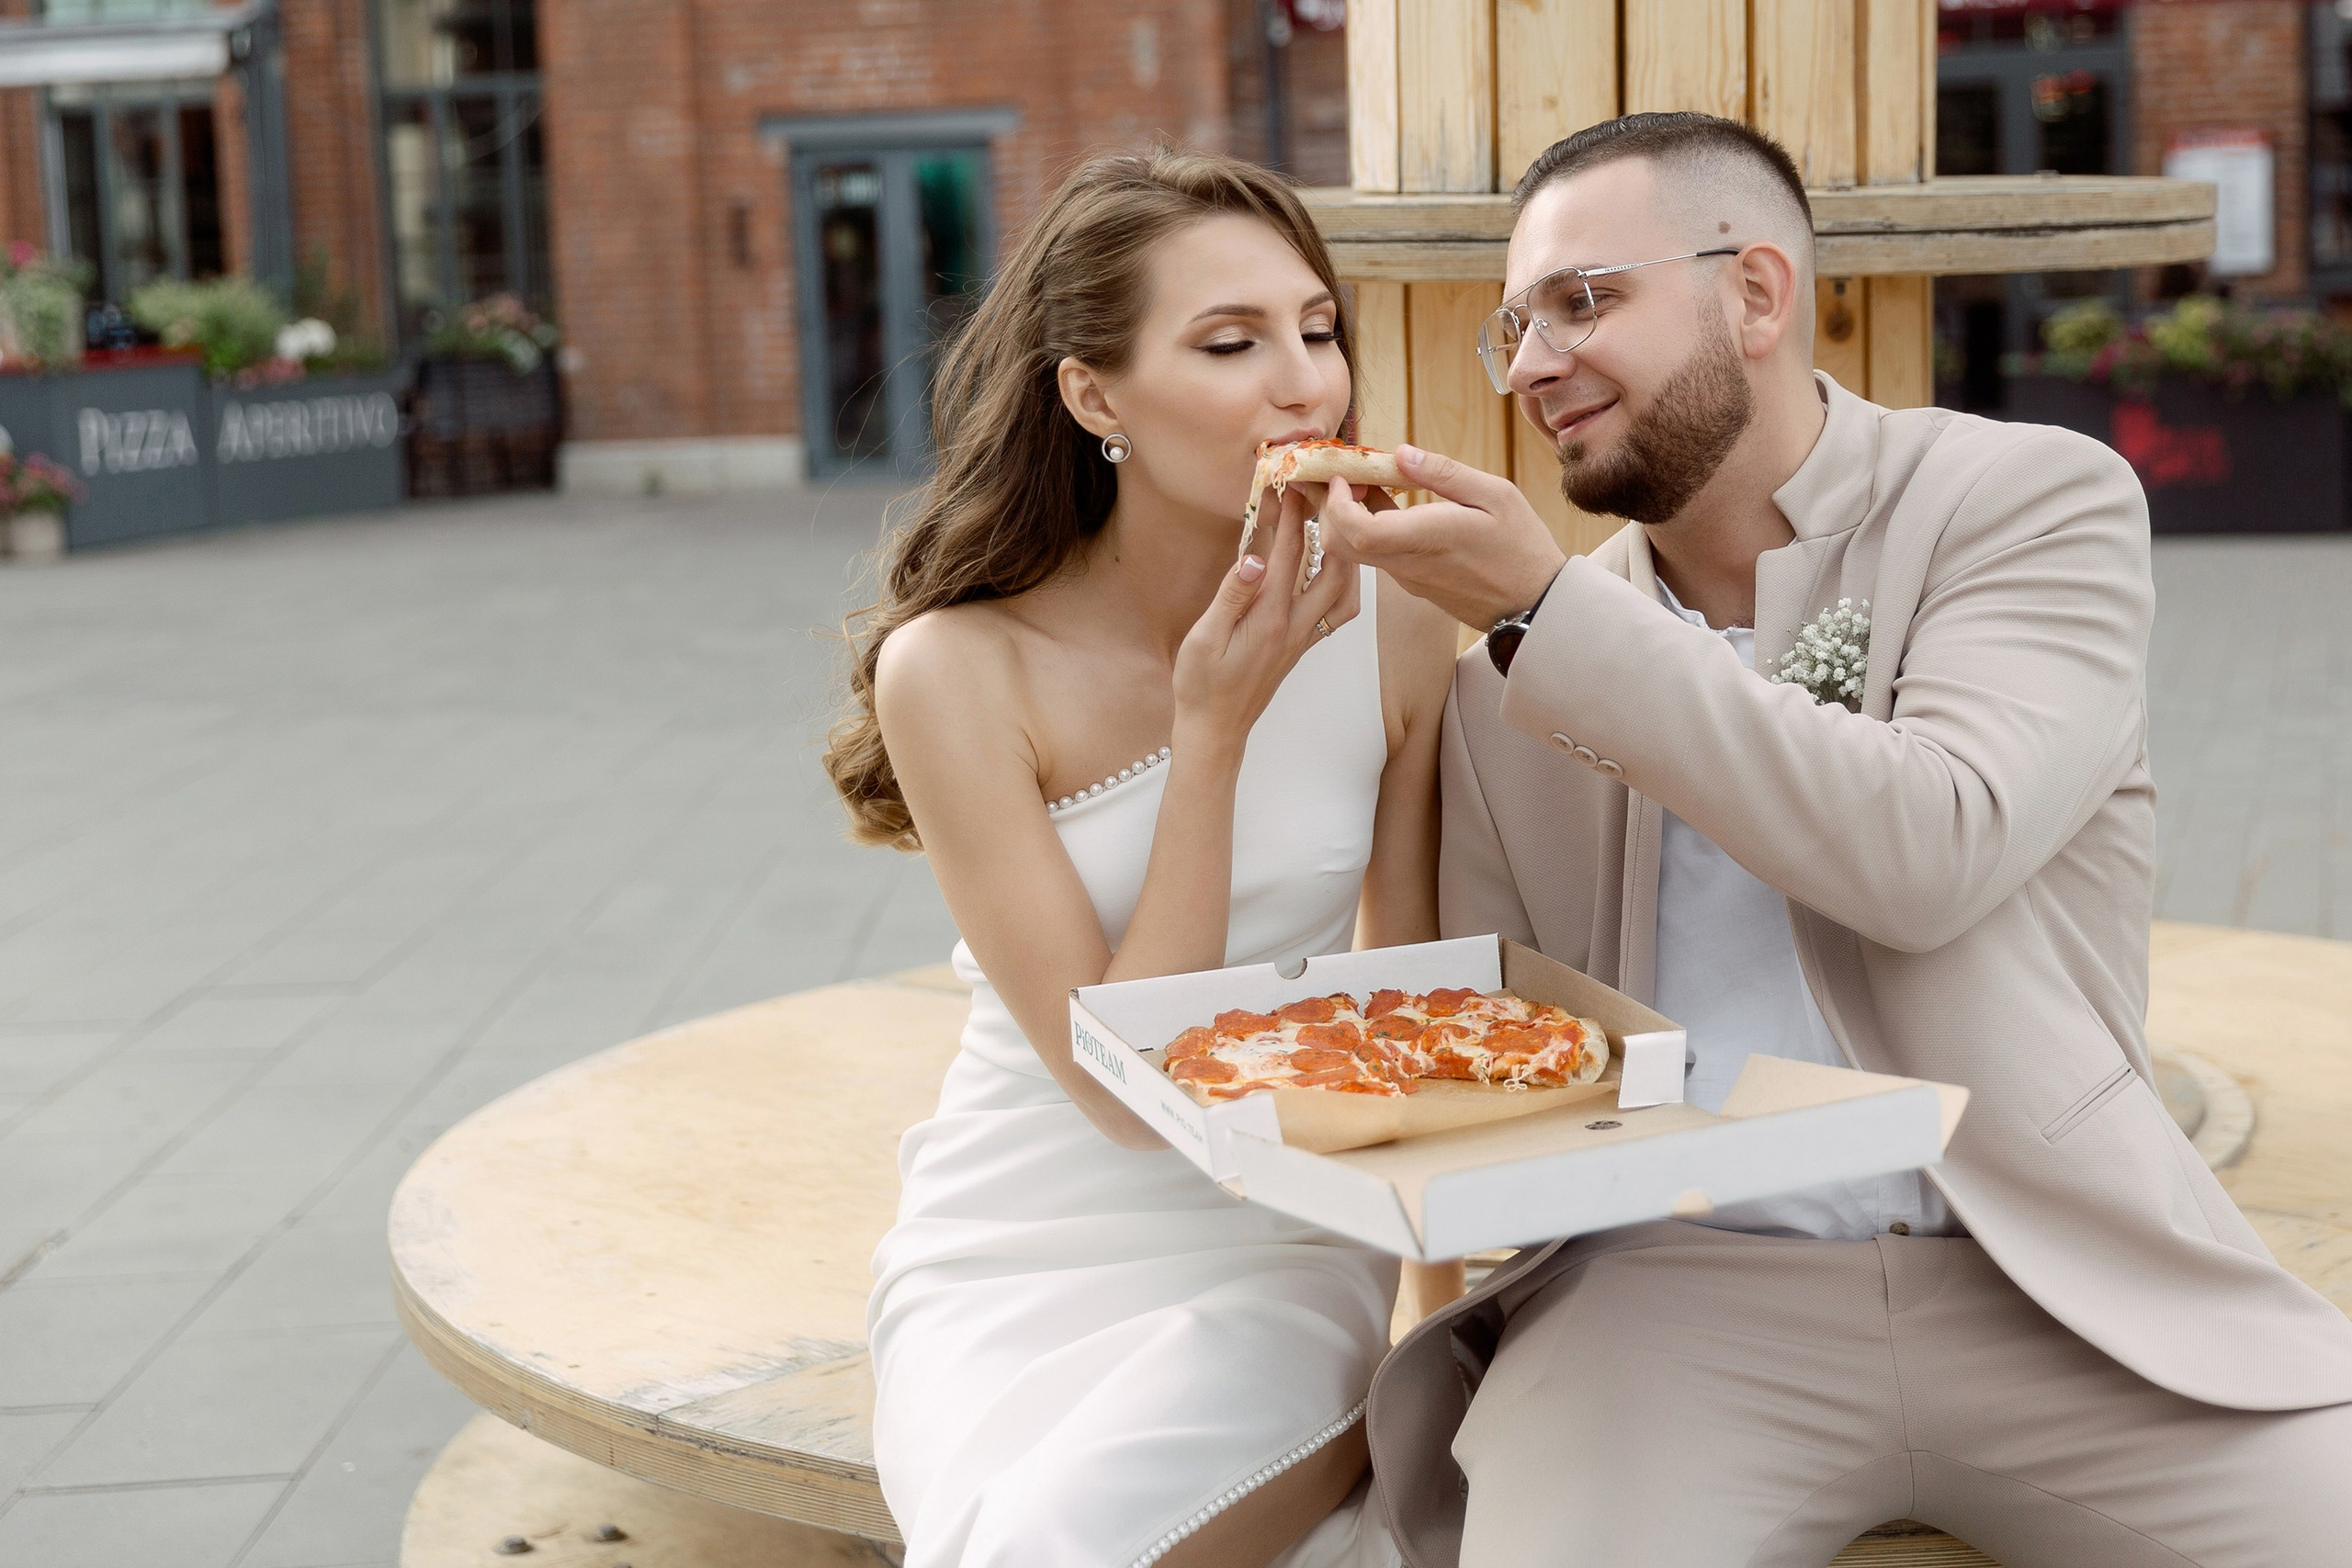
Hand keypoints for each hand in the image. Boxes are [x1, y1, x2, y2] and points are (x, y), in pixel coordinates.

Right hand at [1173, 489, 1359, 756]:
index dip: (1293, 516)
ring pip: (1345, 592)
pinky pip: (1337, 611)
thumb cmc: (1201, 686)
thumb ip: (1231, 597)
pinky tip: (1330, 567)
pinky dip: (1341, 582)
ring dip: (1345, 556)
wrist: (1216, 729)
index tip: (1293, 484)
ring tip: (1338, 527)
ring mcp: (1303, 638)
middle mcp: (1295, 627)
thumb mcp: (1203, 639)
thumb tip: (1254, 560)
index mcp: (1270, 620)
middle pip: (1332, 568)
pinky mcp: (1301, 646)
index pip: (1289, 556)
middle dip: (1332, 528)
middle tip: (1325, 498)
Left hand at [1320, 443, 1565, 628]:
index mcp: (1426, 538)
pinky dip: (1367, 530)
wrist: (1534, 604)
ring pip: (1353, 552)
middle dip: (1328, 508)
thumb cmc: (1522, 547)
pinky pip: (1375, 556)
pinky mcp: (1413, 585)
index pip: (1356, 531)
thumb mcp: (1495, 495)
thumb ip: (1443, 473)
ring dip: (1346, 518)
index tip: (1343, 476)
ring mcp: (1408, 579)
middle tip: (1343, 475)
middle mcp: (1407, 564)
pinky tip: (1387, 505)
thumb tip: (1401, 453)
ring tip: (1366, 484)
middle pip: (1339, 545)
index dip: (1336, 504)